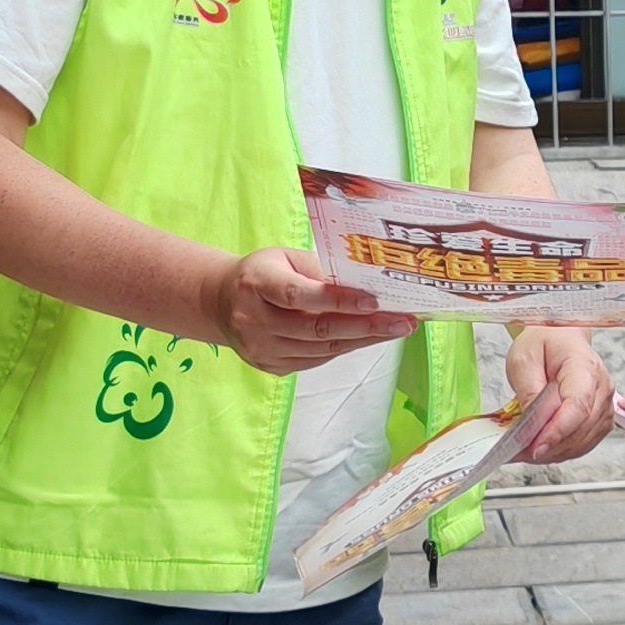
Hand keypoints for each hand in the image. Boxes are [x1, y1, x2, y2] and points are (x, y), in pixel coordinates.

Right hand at [209, 248, 411, 373]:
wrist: (222, 304)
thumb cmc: (261, 274)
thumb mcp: (284, 258)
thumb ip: (319, 270)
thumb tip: (366, 284)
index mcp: (256, 283)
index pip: (300, 295)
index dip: (337, 300)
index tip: (373, 301)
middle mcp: (255, 320)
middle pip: (317, 328)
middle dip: (366, 326)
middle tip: (403, 321)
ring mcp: (261, 348)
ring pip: (322, 349)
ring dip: (363, 339)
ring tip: (395, 329)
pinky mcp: (271, 366)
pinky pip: (317, 360)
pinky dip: (345, 348)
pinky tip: (368, 337)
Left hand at [505, 327, 614, 461]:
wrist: (560, 339)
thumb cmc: (544, 344)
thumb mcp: (524, 359)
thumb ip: (529, 390)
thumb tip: (533, 422)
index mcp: (584, 367)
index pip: (578, 406)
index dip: (557, 431)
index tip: (536, 446)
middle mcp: (601, 387)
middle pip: (581, 429)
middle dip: (549, 446)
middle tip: (518, 452)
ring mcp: (603, 405)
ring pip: (582, 442)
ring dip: (553, 452)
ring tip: (525, 450)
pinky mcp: (599, 419)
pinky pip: (583, 444)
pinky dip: (561, 450)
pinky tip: (541, 447)